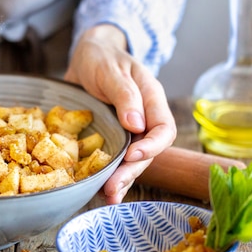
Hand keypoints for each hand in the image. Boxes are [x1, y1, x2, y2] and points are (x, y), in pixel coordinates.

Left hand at [64, 24, 175, 203]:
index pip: (163, 129)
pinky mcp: (112, 137)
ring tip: (108, 196)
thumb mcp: (111, 70)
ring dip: (121, 180)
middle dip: (131, 172)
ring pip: (132, 161)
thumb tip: (136, 124)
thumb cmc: (102, 57)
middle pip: (147, 152)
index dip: (152, 146)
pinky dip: (109, 175)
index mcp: (151, 99)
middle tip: (112, 188)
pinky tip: (101, 191)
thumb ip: (125, 95)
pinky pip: (115, 159)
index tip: (132, 156)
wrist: (87, 55)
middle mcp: (143, 118)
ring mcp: (128, 130)